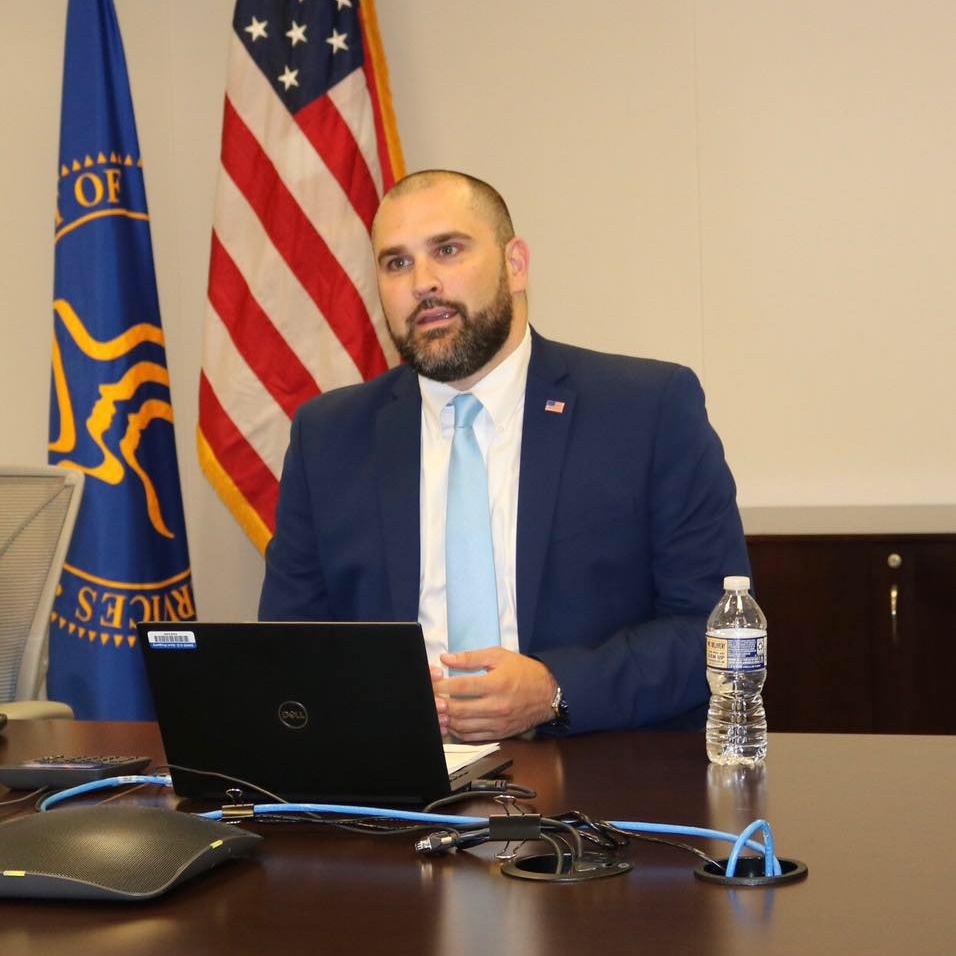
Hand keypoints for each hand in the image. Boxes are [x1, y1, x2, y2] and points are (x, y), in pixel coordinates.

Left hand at [430, 647, 556, 740]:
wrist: (549, 693)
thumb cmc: (523, 671)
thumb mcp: (498, 656)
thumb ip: (470, 657)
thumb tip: (445, 659)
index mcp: (496, 683)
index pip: (461, 686)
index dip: (441, 686)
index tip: (431, 684)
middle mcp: (496, 705)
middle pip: (459, 709)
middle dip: (440, 705)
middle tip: (430, 700)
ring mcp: (498, 722)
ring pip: (464, 726)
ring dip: (447, 720)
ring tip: (437, 712)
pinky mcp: (500, 733)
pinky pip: (473, 736)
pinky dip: (458, 732)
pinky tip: (451, 723)